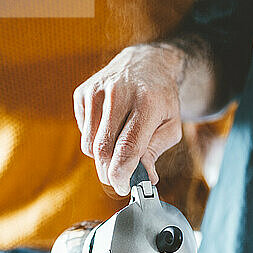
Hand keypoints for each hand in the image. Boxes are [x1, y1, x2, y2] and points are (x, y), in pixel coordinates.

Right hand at [74, 44, 183, 195]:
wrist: (145, 64)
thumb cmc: (161, 100)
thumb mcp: (170, 125)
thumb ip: (155, 152)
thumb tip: (145, 179)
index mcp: (147, 101)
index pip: (128, 147)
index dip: (123, 174)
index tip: (124, 188)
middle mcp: (118, 92)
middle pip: (104, 150)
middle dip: (110, 173)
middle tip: (119, 181)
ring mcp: (96, 90)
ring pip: (90, 145)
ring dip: (102, 159)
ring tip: (118, 151)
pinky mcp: (83, 93)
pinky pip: (83, 133)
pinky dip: (95, 141)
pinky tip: (110, 129)